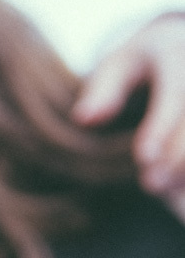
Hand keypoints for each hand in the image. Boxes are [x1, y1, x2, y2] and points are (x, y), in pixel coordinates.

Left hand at [73, 12, 184, 207]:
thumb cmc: (145, 61)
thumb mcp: (120, 64)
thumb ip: (104, 89)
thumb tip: (83, 118)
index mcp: (177, 56)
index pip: (175, 95)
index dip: (161, 128)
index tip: (144, 158)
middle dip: (179, 157)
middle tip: (153, 186)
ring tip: (174, 200)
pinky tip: (184, 201)